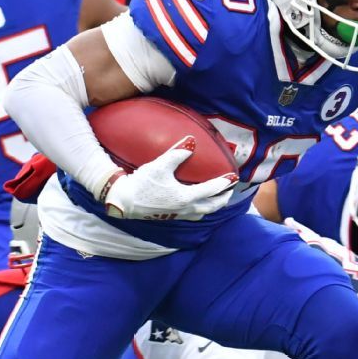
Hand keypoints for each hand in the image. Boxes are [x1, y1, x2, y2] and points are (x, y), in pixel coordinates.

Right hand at [103, 136, 236, 220]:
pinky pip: (191, 215)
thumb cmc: (142, 184)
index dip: (224, 183)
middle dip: (222, 198)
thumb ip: (177, 154)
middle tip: (230, 190)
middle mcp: (185, 208)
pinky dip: (200, 210)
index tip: (233, 177)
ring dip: (212, 206)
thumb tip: (191, 142)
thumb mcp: (160, 166)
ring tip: (216, 199)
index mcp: (186, 197)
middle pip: (211, 206)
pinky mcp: (168, 216)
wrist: (123, 202)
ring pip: (201, 213)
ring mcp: (177, 214)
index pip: (211, 190)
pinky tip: (195, 205)